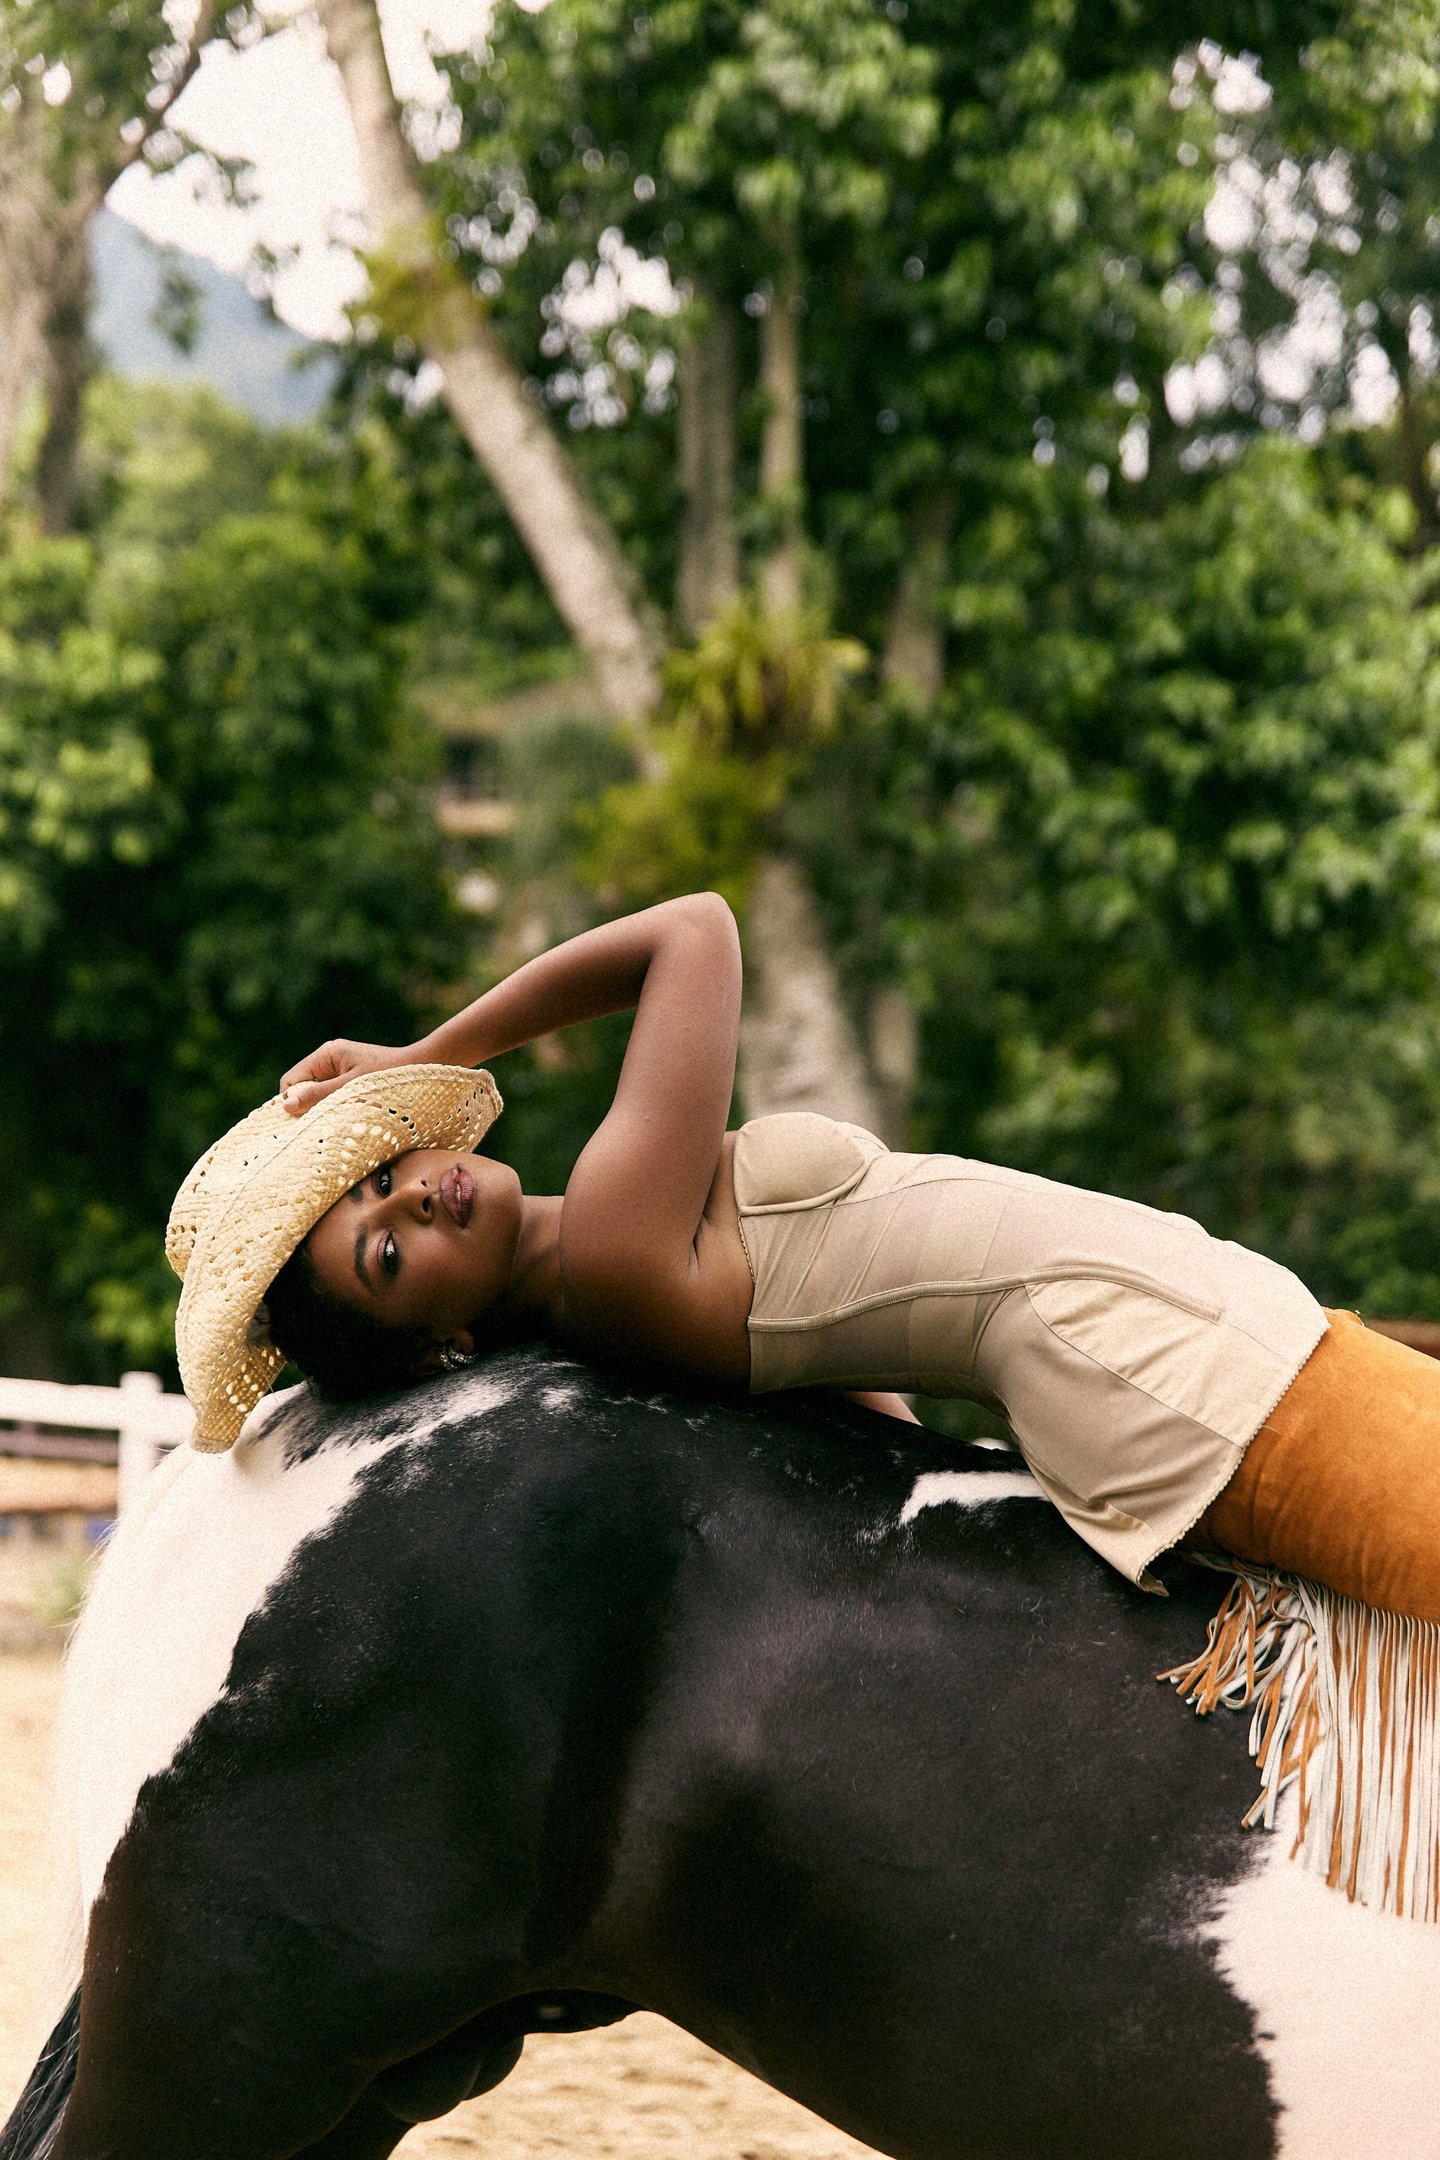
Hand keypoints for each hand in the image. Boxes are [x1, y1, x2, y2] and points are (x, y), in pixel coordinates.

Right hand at [278, 1038, 428, 1116]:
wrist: (426, 1069)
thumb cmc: (391, 1077)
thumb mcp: (353, 1088)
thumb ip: (320, 1096)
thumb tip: (285, 1106)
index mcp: (326, 1055)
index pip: (291, 1080)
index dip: (290, 1102)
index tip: (299, 1125)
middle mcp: (330, 1061)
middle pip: (303, 1089)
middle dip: (307, 1109)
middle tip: (317, 1128)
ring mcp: (342, 1071)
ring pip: (318, 1096)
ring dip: (323, 1111)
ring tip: (335, 1125)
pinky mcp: (353, 1083)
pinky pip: (334, 1098)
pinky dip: (336, 1110)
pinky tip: (347, 1121)